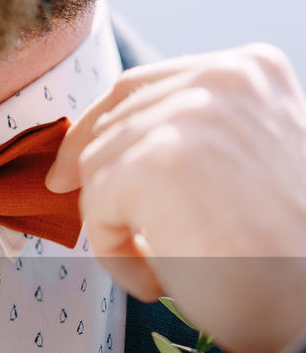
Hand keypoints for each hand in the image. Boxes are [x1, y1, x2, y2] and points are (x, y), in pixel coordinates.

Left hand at [46, 43, 305, 352]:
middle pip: (112, 123)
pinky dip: (116, 256)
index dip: (96, 129)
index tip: (69, 171)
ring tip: (167, 268)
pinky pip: (97, 208)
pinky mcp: (153, 163)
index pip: (140, 87)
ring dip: (118, 228)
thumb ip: (199, 135)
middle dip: (106, 186)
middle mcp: (220, 79)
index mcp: (248, 70)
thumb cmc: (284, 254)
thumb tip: (106, 142)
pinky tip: (161, 281)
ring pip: (97, 167)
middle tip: (129, 239)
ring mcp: (186, 117)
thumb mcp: (250, 161)